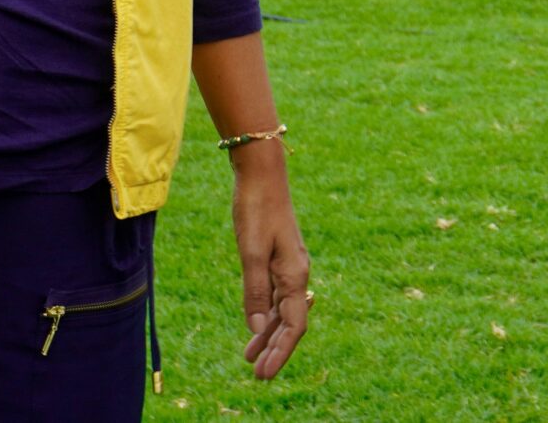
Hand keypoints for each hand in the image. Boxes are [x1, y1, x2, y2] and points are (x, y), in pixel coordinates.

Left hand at [230, 152, 310, 379]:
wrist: (262, 173)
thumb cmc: (256, 209)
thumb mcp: (251, 252)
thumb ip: (255, 291)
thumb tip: (258, 328)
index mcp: (295, 274)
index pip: (294, 325)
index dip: (281, 352)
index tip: (265, 374)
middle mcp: (297, 273)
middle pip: (290, 322)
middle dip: (275, 350)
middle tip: (257, 375)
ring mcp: (290, 265)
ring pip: (282, 310)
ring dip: (268, 335)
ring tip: (250, 358)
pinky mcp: (280, 258)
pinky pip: (277, 295)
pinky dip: (266, 314)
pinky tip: (255, 325)